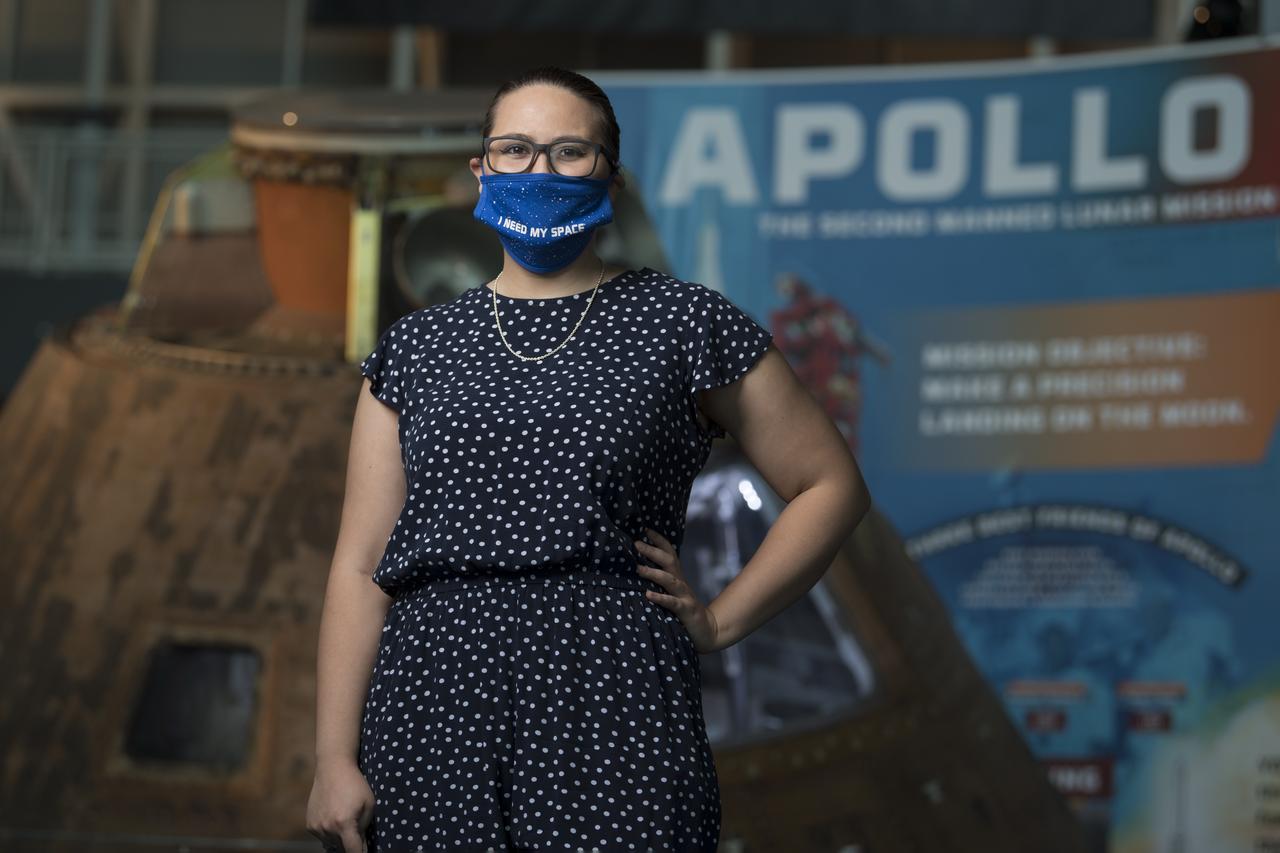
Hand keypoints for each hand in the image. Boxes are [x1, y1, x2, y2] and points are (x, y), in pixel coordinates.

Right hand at [306, 759, 373, 852]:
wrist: (332, 768)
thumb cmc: (355, 784)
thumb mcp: (368, 804)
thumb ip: (365, 828)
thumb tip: (362, 846)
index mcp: (344, 824)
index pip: (353, 852)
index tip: (363, 852)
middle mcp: (328, 828)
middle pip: (342, 848)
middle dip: (351, 842)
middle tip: (356, 827)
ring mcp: (316, 827)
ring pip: (332, 844)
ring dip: (340, 838)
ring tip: (345, 818)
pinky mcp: (309, 824)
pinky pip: (322, 836)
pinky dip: (329, 832)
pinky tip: (334, 816)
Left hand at [635, 526, 720, 653]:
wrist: (708, 631)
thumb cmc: (685, 612)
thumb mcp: (673, 594)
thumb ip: (661, 583)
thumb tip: (638, 570)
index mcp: (677, 578)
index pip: (669, 553)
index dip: (659, 540)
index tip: (645, 529)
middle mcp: (681, 583)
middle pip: (668, 561)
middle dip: (653, 551)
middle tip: (637, 543)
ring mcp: (684, 596)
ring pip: (670, 580)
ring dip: (654, 573)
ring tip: (638, 568)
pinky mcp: (686, 611)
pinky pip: (672, 603)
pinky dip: (661, 598)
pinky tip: (648, 595)